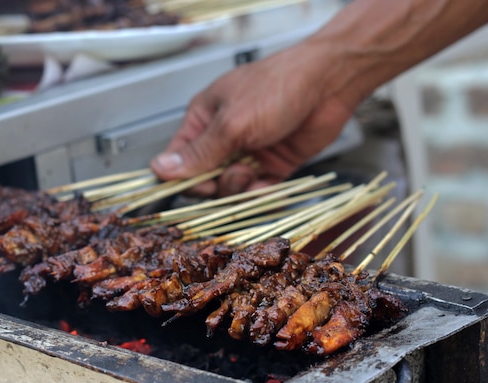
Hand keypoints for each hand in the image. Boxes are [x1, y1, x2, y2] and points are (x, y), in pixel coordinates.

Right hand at [150, 42, 358, 196]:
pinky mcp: (272, 166)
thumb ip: (198, 152)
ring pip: (230, 189)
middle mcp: (223, 139)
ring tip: (251, 172)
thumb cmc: (276, 89)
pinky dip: (259, 193)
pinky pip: (256, 191)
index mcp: (203, 121)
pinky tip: (266, 182)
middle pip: (204, 180)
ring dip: (238, 188)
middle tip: (230, 175)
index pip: (179, 159)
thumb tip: (159, 168)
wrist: (328, 85)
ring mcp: (248, 153)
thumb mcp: (231, 123)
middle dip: (215, 185)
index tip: (197, 187)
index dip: (182, 178)